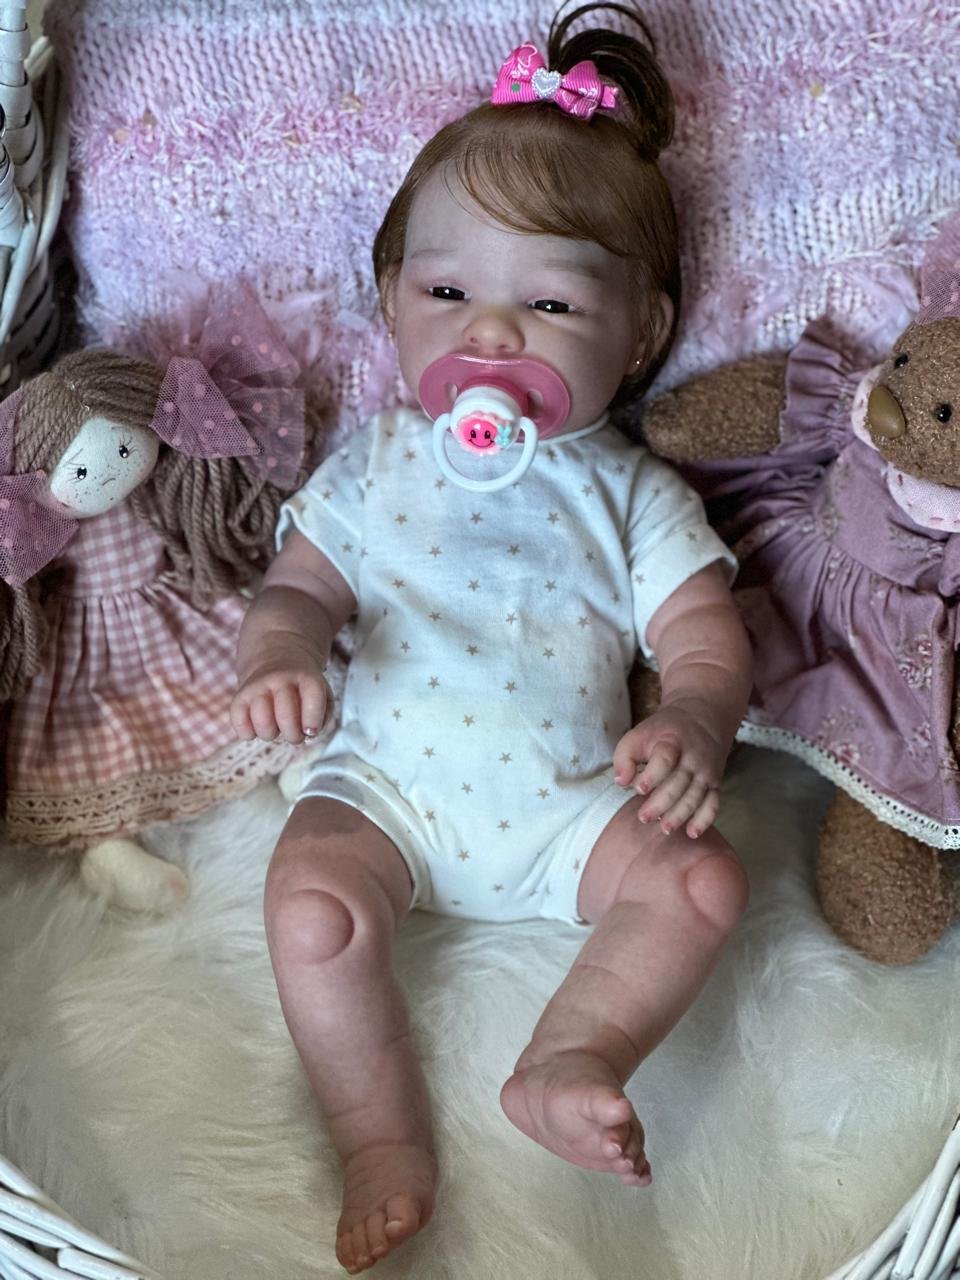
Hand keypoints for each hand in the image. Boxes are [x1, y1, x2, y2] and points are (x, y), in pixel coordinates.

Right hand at [230, 639, 331, 744]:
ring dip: (270, 735)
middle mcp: (280, 679)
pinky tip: (257, 728)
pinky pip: (239, 723)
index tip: (311, 731)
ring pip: (262, 722)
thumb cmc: (303, 689)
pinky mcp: (240, 696)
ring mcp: (258, 687)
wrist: (277, 660)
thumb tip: (309, 733)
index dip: (313, 721)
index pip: (312, 700)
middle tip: (295, 735)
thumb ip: (324, 716)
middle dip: (293, 736)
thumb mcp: (323, 694)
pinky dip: (248, 733)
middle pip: (286, 717)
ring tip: (275, 729)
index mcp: (306, 677)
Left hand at [613, 704, 727, 838]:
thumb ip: (625, 757)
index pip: (665, 758)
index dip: (653, 775)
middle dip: (661, 803)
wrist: (703, 720)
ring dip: (680, 815)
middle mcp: (693, 758)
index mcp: (672, 741)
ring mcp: (706, 772)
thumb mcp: (639, 734)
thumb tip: (621, 782)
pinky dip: (704, 820)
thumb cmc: (663, 732)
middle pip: (679, 783)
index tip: (639, 788)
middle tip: (644, 817)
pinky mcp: (715, 783)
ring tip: (664, 828)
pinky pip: (713, 803)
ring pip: (695, 797)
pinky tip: (692, 833)